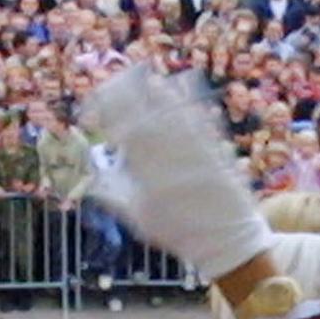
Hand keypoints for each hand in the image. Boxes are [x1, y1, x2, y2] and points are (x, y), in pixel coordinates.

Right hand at [77, 68, 276, 287]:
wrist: (228, 239)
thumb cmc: (180, 234)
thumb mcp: (139, 219)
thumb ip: (114, 196)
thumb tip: (90, 178)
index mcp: (146, 170)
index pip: (120, 129)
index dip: (103, 114)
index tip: (91, 113)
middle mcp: (168, 152)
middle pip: (143, 111)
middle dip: (125, 93)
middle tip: (114, 85)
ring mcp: (193, 145)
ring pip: (170, 108)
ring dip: (155, 91)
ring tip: (144, 79)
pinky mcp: (213, 143)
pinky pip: (196, 113)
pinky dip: (184, 97)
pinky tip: (176, 86)